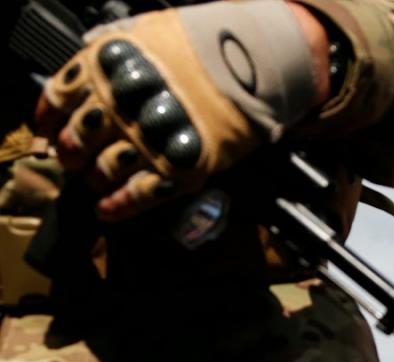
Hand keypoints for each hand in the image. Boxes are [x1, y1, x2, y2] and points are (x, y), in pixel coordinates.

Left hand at [35, 1, 327, 220]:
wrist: (259, 61)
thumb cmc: (210, 46)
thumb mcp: (150, 33)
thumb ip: (116, 54)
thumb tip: (91, 81)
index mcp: (112, 65)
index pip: (61, 96)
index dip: (50, 116)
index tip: (49, 126)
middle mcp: (126, 102)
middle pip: (79, 137)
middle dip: (73, 151)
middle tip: (75, 157)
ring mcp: (153, 137)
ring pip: (106, 168)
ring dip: (97, 178)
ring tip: (97, 181)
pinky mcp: (182, 166)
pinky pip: (141, 193)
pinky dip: (120, 206)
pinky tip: (109, 210)